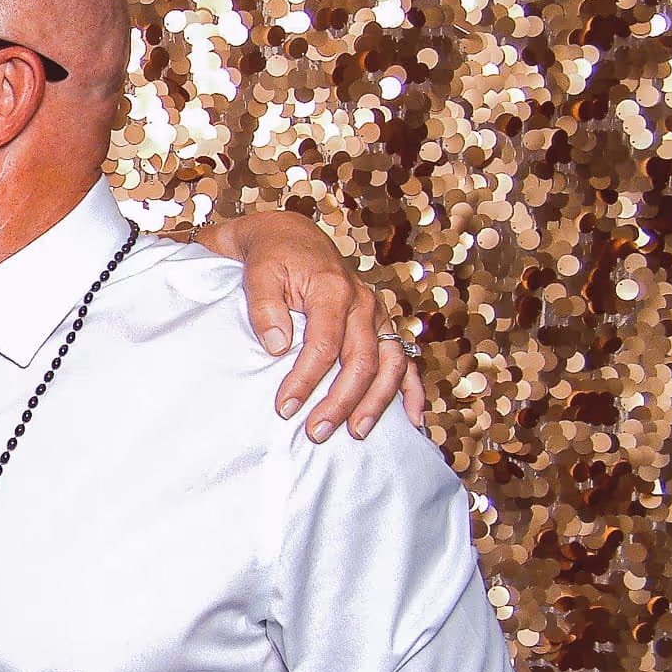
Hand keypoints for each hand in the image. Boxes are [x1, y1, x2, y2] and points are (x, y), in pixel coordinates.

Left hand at [200, 211, 423, 440]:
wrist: (290, 237)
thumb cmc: (271, 257)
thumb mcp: (258, 273)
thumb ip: (264, 307)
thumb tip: (276, 346)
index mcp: (333, 289)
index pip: (324, 345)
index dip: (306, 380)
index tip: (285, 407)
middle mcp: (364, 303)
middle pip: (361, 361)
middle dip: (341, 401)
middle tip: (316, 432)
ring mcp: (378, 314)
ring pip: (389, 364)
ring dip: (376, 402)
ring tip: (357, 434)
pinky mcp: (382, 324)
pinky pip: (405, 360)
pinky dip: (412, 391)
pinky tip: (412, 421)